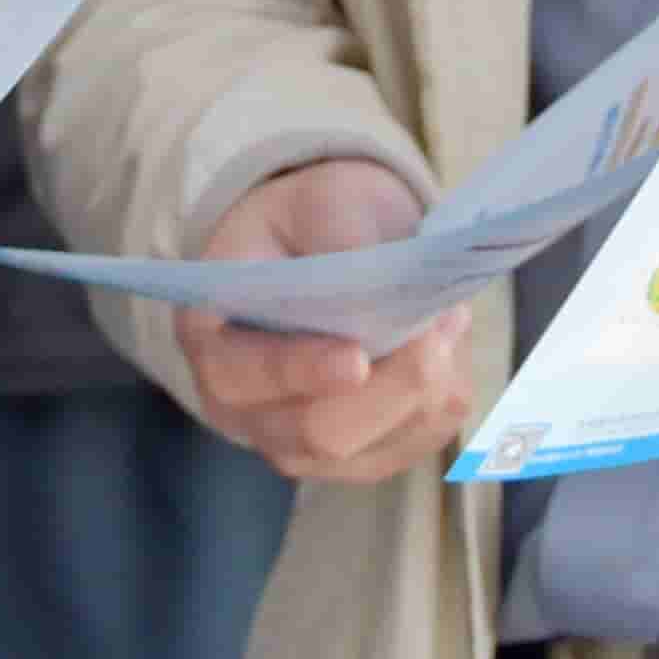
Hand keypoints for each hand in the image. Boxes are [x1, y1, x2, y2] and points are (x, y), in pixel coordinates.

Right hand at [177, 158, 476, 482]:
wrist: (325, 246)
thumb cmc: (308, 222)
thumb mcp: (316, 200)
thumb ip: (339, 233)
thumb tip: (379, 288)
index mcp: (212, 341)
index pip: (242, 375)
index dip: (299, 371)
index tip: (356, 358)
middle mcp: (247, 412)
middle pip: (320, 434)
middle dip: (390, 386)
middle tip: (438, 326)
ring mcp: (302, 446)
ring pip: (380, 448)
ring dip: (428, 387)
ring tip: (447, 318)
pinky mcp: (360, 458)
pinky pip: (417, 443)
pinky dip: (443, 396)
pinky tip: (443, 347)